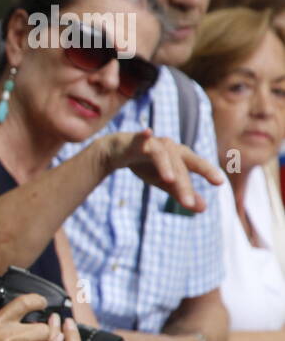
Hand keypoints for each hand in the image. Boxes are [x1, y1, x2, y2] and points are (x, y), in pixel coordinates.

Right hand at [99, 129, 223, 212]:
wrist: (120, 152)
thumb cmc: (147, 165)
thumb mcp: (165, 182)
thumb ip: (183, 193)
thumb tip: (203, 209)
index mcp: (181, 157)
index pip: (197, 165)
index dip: (208, 172)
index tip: (219, 182)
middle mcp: (171, 148)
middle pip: (179, 167)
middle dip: (183, 185)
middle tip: (188, 204)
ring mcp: (154, 143)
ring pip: (162, 155)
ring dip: (166, 166)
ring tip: (169, 180)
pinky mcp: (136, 141)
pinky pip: (140, 138)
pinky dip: (144, 134)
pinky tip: (147, 132)